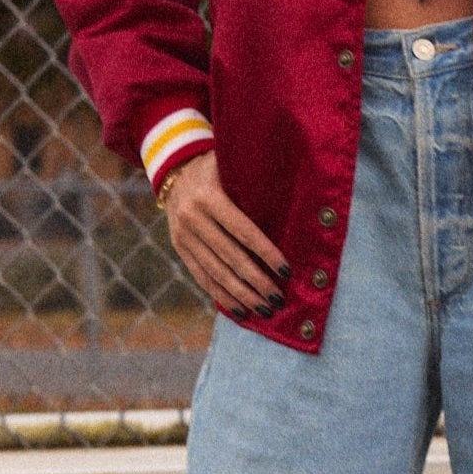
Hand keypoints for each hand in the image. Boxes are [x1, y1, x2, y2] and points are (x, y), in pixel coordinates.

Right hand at [161, 153, 288, 315]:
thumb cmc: (218, 166)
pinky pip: (201, 276)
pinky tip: (239, 309)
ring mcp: (182, 235)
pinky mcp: (179, 248)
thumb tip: (297, 188)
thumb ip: (254, 176)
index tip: (285, 270)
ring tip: (264, 309)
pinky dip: (221, 295)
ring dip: (241, 294)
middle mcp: (192, 218)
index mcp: (208, 196)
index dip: (265, 252)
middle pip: (229, 257)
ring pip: (214, 272)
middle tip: (278, 298)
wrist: (175, 170)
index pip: (243, 231)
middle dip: (256, 281)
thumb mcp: (231, 163)